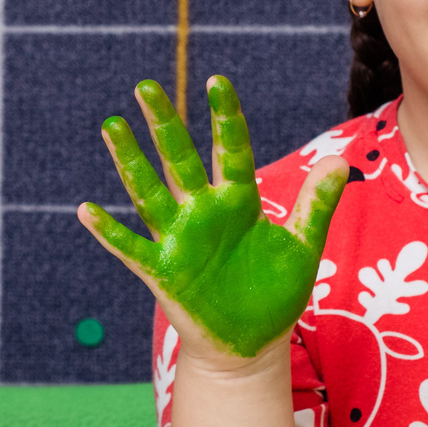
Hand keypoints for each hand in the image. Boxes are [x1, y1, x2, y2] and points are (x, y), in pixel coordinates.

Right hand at [79, 77, 345, 360]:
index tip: (217, 82)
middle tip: (146, 86)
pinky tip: (87, 210)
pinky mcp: (163, 272)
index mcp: (239, 201)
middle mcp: (204, 212)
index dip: (224, 118)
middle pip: (180, 160)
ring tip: (112, 125)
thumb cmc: (274, 293)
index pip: (231, 149)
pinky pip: (131, 249)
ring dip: (130, 161)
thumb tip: (341, 160)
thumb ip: (316, 205)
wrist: (252, 344)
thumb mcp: (301, 247)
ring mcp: (180, 239)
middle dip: (164, 124)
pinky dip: (109, 231)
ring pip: (149, 192)